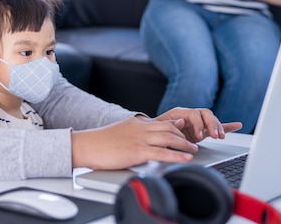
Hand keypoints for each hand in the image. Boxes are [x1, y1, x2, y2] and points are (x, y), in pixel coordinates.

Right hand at [71, 116, 199, 169]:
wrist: (86, 145)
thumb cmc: (99, 143)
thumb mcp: (119, 132)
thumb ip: (133, 133)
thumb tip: (142, 139)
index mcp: (136, 123)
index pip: (161, 122)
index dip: (175, 127)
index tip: (184, 130)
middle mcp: (140, 128)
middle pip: (169, 128)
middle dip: (183, 136)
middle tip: (193, 142)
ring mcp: (139, 139)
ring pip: (169, 138)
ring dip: (184, 144)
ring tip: (194, 150)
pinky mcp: (137, 151)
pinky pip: (162, 153)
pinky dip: (177, 155)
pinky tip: (185, 158)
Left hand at [155, 107, 241, 142]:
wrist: (154, 134)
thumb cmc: (156, 130)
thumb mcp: (160, 128)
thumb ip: (170, 125)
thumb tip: (181, 122)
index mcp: (181, 112)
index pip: (194, 114)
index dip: (198, 124)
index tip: (199, 136)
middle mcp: (191, 115)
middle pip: (206, 114)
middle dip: (212, 124)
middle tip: (215, 136)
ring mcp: (198, 123)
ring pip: (212, 120)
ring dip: (218, 127)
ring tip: (220, 136)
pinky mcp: (203, 130)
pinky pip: (216, 127)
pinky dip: (227, 126)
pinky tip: (237, 125)